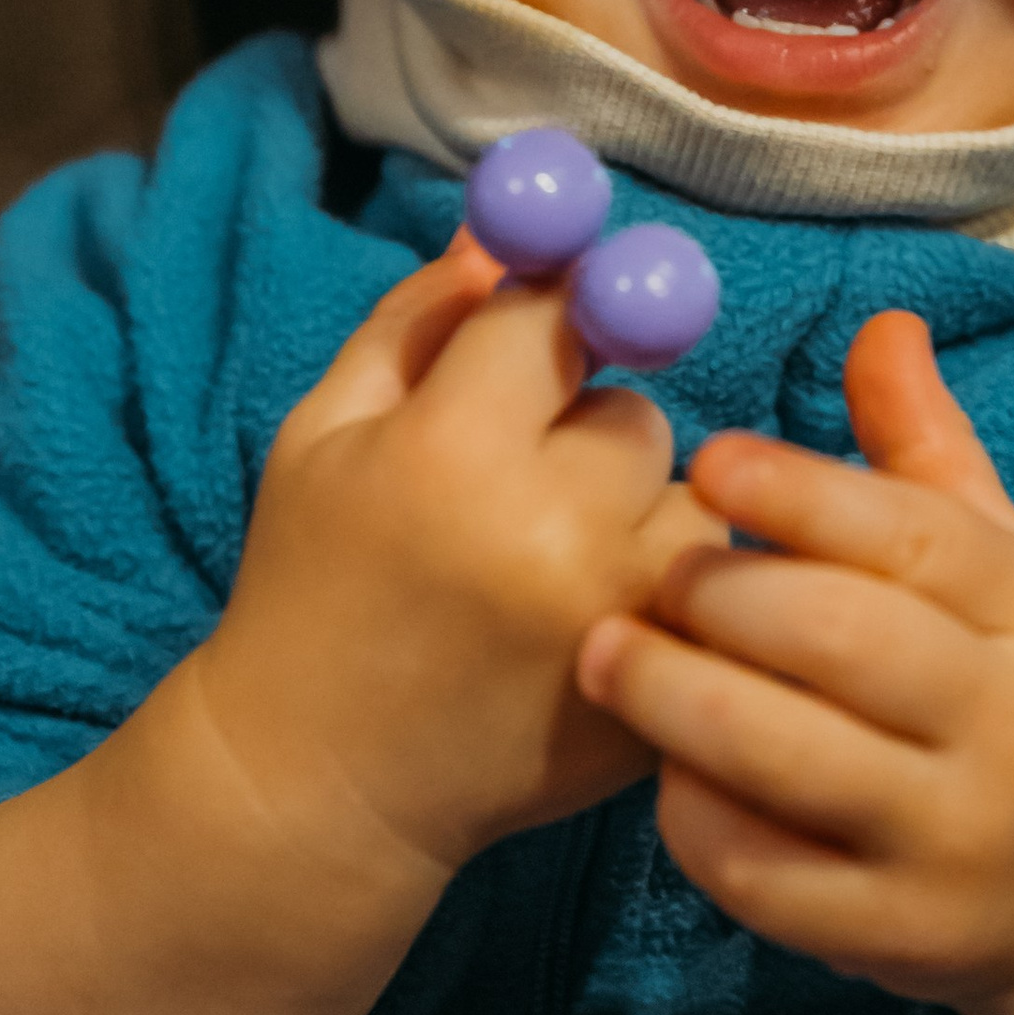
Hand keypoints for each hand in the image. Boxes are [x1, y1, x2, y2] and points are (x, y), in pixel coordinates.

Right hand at [0, 232, 720, 1014]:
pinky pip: (704, 591)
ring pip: (686, 500)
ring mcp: (616, 621)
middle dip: (587, 430)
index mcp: (449, 454)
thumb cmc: (310, 589)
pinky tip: (581, 620)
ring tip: (550, 564)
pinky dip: (662, 590)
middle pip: (635, 413)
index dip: (557, 312)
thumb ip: (416, 323)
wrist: (319, 785)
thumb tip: (507, 229)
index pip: (555, 317)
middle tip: (518, 488)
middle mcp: (550, 532)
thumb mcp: (323, 438)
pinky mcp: (659, 692)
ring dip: (637, 513)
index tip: (560, 322)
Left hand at [575, 309, 1013, 1014]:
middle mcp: (1011, 726)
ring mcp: (955, 840)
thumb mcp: (1004, 569)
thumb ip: (928, 455)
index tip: (708, 463)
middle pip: (844, 641)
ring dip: (675, 700)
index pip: (915, 538)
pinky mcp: (896, 935)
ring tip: (601, 656)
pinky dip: (694, 815)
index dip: (801, 492)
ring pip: (790, 759)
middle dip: (721, 597)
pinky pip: (764, 871)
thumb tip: (882, 325)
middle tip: (644, 571)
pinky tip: (661, 769)